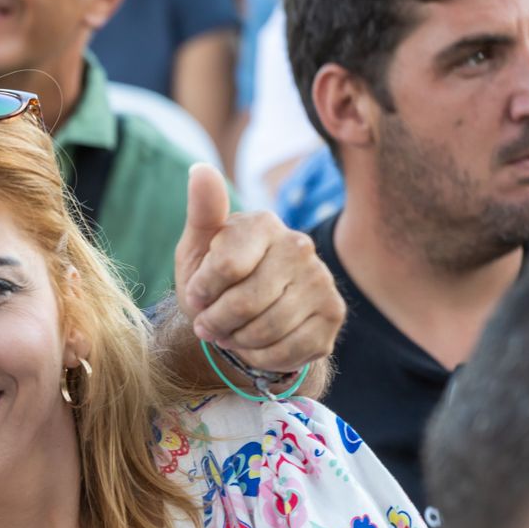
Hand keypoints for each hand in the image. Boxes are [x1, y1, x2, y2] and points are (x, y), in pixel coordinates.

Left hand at [173, 164, 344, 372]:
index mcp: (263, 224)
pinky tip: (255, 344)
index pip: (226, 266)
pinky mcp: (332, 315)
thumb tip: (200, 170)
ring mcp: (321, 281)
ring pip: (265, 330)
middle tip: (209, 324)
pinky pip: (287, 351)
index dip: (201, 292)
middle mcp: (299, 247)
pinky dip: (260, 357)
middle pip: (245, 303)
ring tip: (231, 332)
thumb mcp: (199, 246)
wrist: (247, 314)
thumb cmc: (216, 277)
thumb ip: (202, 212)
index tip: (196, 296)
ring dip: (236, 340)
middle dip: (216, 322)